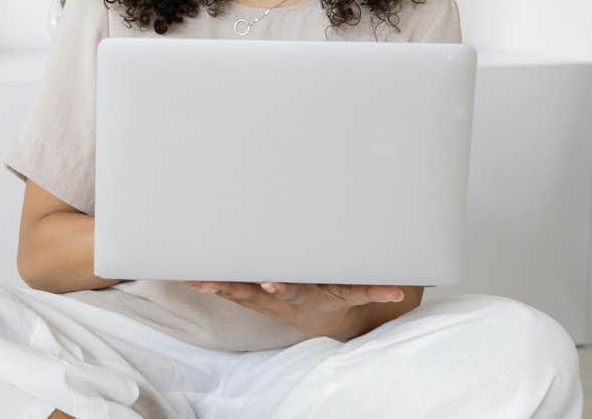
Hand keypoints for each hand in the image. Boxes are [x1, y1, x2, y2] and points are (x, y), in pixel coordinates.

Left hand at [184, 280, 405, 338]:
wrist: (322, 315)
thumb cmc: (335, 296)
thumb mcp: (355, 293)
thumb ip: (373, 289)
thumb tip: (398, 290)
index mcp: (303, 295)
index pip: (291, 292)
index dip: (280, 288)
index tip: (269, 282)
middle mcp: (278, 298)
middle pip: (252, 293)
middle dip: (232, 287)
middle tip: (211, 282)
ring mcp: (263, 298)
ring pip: (236, 292)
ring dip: (215, 286)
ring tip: (194, 279)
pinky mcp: (253, 294)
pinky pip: (230, 289)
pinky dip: (213, 283)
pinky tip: (192, 276)